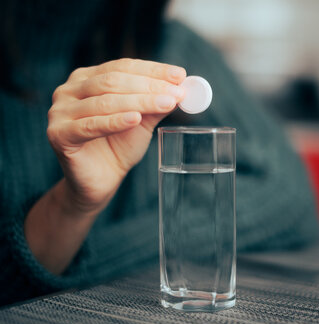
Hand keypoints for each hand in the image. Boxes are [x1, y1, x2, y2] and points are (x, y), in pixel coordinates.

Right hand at [46, 58, 185, 213]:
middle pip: (114, 82)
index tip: (180, 75)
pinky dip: (115, 121)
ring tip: (167, 103)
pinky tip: (135, 119)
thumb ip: (155, 104)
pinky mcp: (58, 134)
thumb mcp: (143, 121)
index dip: (153, 70)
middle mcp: (69, 90)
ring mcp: (59, 111)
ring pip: (105, 102)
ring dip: (140, 102)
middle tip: (177, 92)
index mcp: (87, 79)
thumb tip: (179, 87)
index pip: (122, 67)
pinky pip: (91, 125)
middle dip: (150, 86)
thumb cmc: (119, 146)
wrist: (100, 181)